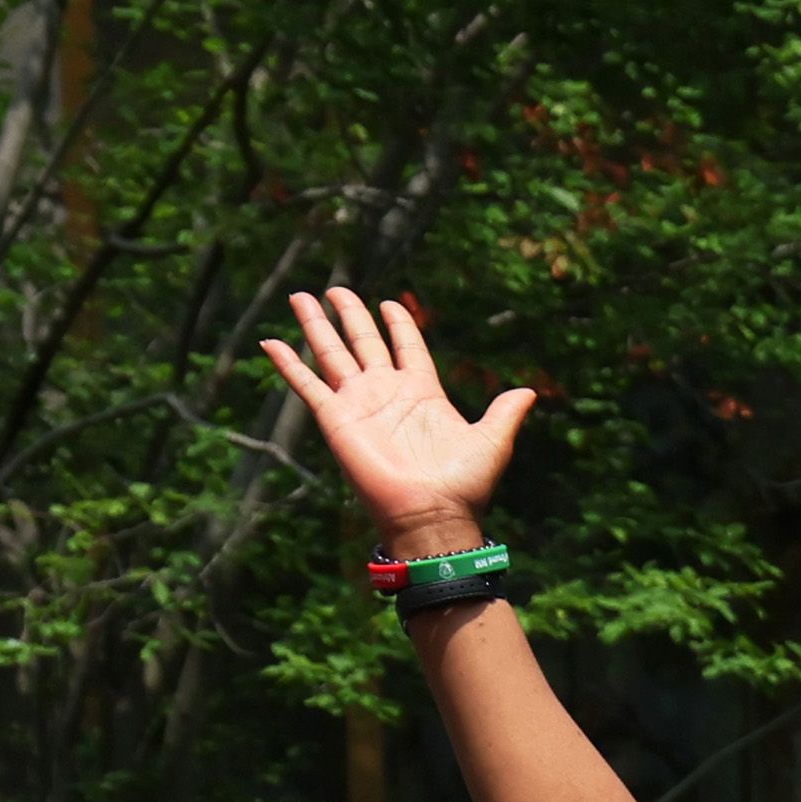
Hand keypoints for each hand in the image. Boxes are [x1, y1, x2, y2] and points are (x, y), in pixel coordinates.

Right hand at [257, 283, 534, 548]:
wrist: (432, 513)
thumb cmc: (463, 483)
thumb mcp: (492, 441)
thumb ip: (505, 412)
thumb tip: (530, 392)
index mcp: (422, 392)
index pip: (407, 346)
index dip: (399, 324)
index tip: (390, 302)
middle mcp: (387, 393)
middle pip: (364, 342)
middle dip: (351, 314)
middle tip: (337, 288)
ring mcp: (359, 403)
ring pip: (331, 353)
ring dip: (316, 326)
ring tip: (301, 297)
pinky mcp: (336, 418)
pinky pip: (307, 385)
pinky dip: (288, 364)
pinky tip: (270, 342)